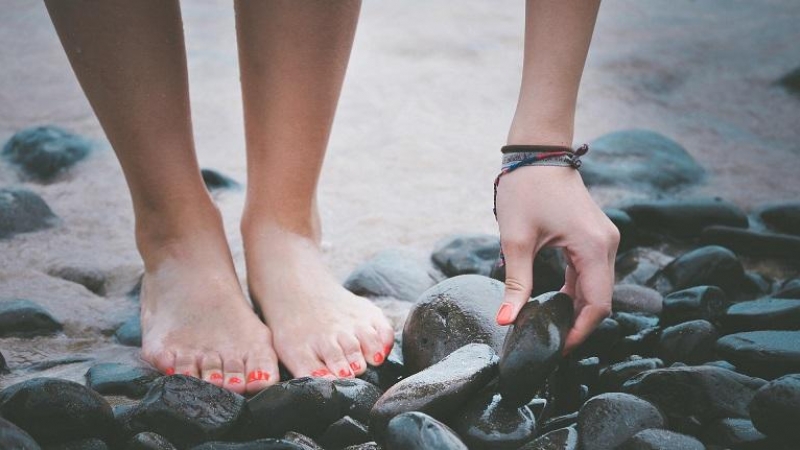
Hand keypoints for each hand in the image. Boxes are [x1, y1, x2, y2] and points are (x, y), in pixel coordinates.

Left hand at [494, 165, 619, 354]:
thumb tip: (506, 321)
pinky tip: (556, 305)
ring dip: (577, 309)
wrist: (536, 151)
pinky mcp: (595, 236)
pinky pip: (591, 273)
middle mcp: (607, 244)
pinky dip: (576, 291)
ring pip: (597, 287)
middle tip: (550, 344)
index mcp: (593, 247)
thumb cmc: (525, 189)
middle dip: (578, 325)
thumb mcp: (516, 240)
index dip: (580, 332)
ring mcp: (604, 239)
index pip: (598, 305)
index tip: (557, 350)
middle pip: (601, 299)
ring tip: (551, 329)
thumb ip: (516, 284)